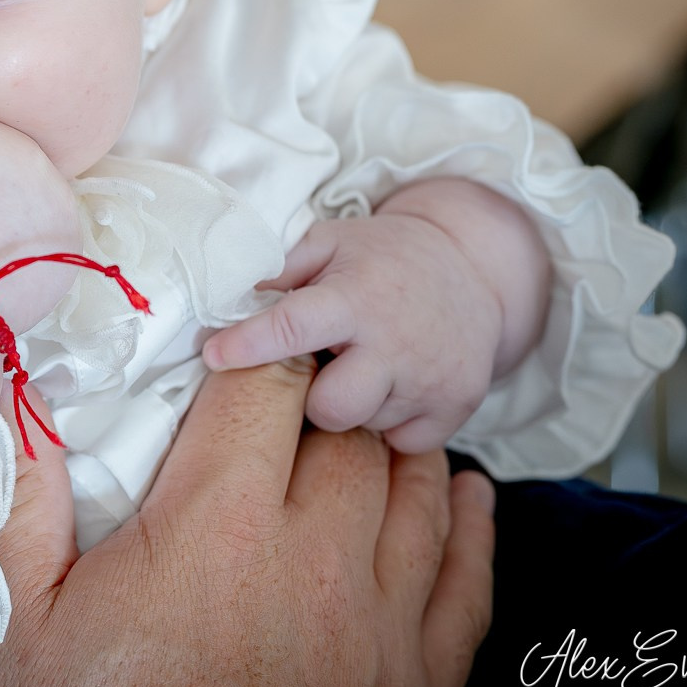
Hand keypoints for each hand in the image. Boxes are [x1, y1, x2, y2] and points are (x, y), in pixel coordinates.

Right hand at [0, 361, 495, 686]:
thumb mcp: (25, 629)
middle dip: (320, 398)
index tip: (239, 344)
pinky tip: (461, 494)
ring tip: (366, 427)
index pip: (264, 387)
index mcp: (214, 527)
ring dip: (390, 447)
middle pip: (346, 431)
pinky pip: (467, 582)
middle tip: (291, 395)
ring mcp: (378, 626)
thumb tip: (22, 411)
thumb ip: (29, 508)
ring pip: (413, 491)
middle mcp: (313, 560)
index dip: (255, 353)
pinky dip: (470, 527)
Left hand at [200, 179, 548, 452]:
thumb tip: (220, 301)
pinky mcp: (456, 409)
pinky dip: (389, 423)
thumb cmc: (382, 258)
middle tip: (321, 367)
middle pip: (331, 407)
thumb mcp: (329, 243)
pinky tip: (391, 387)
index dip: (248, 344)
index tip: (213, 355)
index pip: (292, 328)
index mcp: (355, 297)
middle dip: (312, 396)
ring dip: (352, 406)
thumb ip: (277, 271)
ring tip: (361, 368)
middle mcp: (396, 344)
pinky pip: (400, 443)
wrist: (472, 269)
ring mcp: (431, 381)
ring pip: (364, 428)